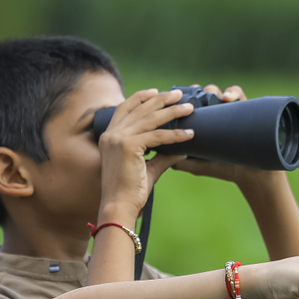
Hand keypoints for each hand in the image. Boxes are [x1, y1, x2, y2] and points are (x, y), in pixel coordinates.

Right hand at [97, 88, 194, 219]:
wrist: (119, 206)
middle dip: (161, 99)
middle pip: (140, 108)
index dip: (142, 97)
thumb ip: (163, 156)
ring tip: (189, 108)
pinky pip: (157, 136)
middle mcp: (111, 134)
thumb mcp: (148, 168)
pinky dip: (175, 134)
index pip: (125, 107)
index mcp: (109, 136)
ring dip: (172, 111)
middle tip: (179, 94)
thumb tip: (183, 149)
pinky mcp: (127, 146)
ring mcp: (118, 138)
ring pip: (150, 118)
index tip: (158, 92)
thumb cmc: (130, 191)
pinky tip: (189, 134)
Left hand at [172, 84, 271, 185]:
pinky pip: (238, 93)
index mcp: (200, 121)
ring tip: (209, 97)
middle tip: (185, 99)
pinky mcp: (244, 108)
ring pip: (214, 91)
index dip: (175, 100)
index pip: (184, 104)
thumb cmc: (223, 167)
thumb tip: (158, 155)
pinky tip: (227, 98)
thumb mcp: (197, 164)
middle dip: (191, 93)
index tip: (167, 103)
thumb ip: (179, 160)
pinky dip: (232, 92)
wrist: (249, 173)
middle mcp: (212, 112)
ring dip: (209, 90)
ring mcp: (227, 109)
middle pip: (197, 93)